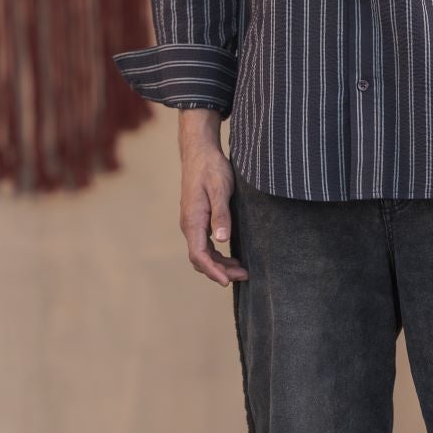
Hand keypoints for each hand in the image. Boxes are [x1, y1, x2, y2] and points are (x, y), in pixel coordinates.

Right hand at [177, 110, 247, 285]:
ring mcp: (192, 223)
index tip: (227, 281)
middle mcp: (189, 225)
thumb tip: (222, 239)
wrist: (200, 151)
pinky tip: (232, 256)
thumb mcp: (220, 189)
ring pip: (203, 253)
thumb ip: (221, 215)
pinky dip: (218, 254)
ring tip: (241, 270)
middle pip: (200, 258)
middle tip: (243, 276)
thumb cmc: (211, 168)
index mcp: (193, 220)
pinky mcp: (198, 219)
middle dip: (220, 271)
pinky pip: (205, 244)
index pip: (199, 255)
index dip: (213, 271)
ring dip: (220, 264)